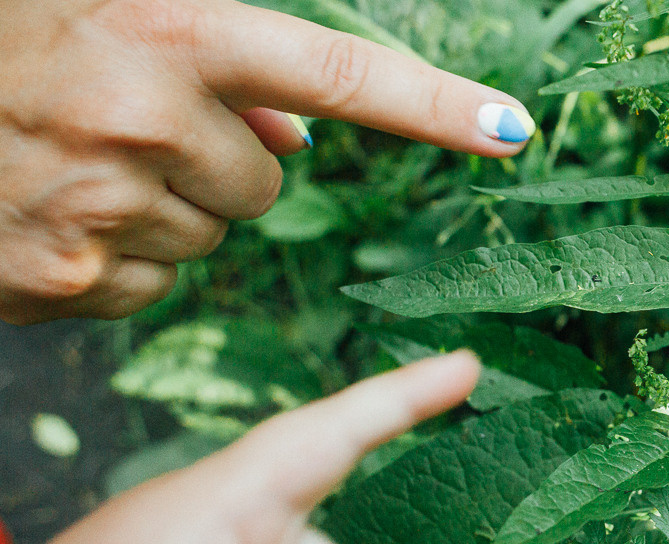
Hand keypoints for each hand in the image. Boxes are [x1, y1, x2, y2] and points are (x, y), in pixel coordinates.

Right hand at [0, 0, 534, 323]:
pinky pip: (155, 283)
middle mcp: (144, 117)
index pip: (334, 71)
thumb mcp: (108, 11)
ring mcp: (105, 205)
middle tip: (130, 127)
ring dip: (167, 208)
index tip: (510, 131)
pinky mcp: (72, 276)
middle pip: (267, 184)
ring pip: (211, 237)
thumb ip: (222, 61)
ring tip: (78, 163)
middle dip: (220, 163)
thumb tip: (301, 133)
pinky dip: (122, 255)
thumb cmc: (7, 46)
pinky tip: (59, 212)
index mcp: (166, 31)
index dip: (431, 104)